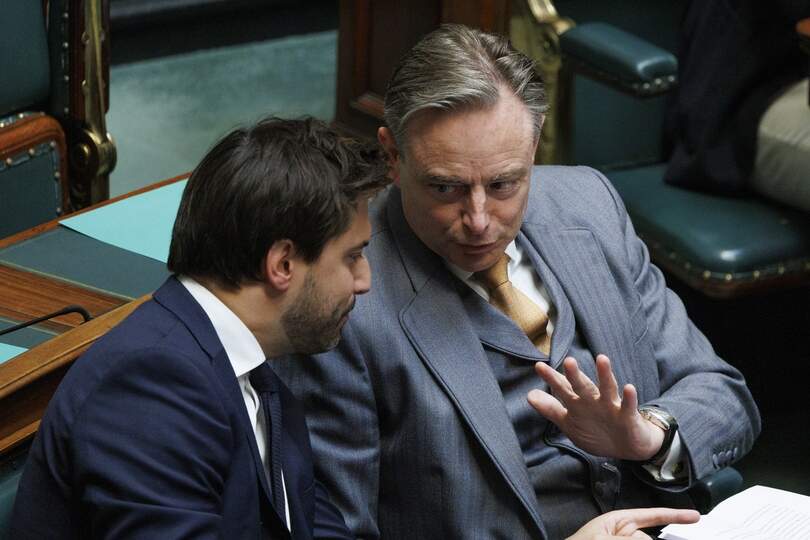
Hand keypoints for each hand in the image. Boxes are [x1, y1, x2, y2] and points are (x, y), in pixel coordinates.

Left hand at [527, 354, 664, 460]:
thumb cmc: (598, 432)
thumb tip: (530, 395)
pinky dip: (629, 398)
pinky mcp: (628, 416)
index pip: (563, 388)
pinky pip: (628, 406)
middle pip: (583, 386)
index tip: (539, 366)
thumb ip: (552, 410)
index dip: (552, 379)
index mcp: (579, 403)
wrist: (627, 448)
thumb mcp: (571, 424)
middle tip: (568, 361)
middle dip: (575, 375)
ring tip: (602, 359)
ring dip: (604, 375)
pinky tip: (628, 388)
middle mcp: (594, 401)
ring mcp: (611, 406)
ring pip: (607, 388)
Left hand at [567, 507, 699, 538]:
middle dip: (650, 539)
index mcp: (619, 521)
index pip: (651, 514)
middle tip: (636, 536)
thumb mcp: (602, 539)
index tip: (696, 516)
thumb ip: (627, 539)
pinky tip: (656, 537)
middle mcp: (625, 533)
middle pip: (649, 539)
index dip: (674, 515)